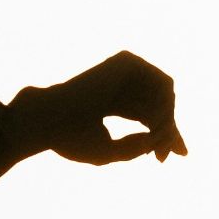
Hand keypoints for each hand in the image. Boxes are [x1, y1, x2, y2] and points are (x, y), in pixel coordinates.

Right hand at [9, 51, 186, 164]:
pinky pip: (164, 84)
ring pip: (164, 95)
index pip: (144, 115)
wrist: (47, 120)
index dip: (161, 135)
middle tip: (164, 156)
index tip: (170, 156)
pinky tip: (153, 123)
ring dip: (166, 121)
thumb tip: (161, 137)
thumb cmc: (70, 138)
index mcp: (109, 101)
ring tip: (153, 140)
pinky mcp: (128, 61)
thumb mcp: (109, 151)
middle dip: (167, 131)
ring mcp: (122, 71)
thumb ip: (136, 146)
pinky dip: (165, 106)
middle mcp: (117, 84)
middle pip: (157, 106)